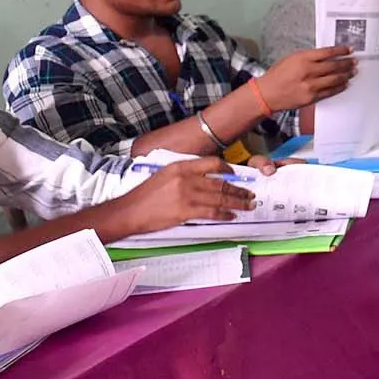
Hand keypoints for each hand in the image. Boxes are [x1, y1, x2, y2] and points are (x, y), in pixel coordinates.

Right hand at [115, 158, 256, 234]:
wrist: (129, 211)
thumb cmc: (143, 195)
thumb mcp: (163, 175)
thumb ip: (183, 174)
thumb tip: (202, 178)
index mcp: (180, 166)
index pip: (211, 163)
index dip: (227, 168)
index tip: (235, 173)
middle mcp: (186, 178)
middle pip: (220, 182)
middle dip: (238, 189)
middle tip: (249, 193)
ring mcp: (187, 195)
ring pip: (220, 198)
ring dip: (237, 202)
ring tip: (247, 205)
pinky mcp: (186, 211)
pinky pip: (212, 212)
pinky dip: (225, 214)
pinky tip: (231, 215)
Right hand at [254, 47, 356, 111]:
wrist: (267, 94)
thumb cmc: (277, 75)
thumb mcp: (291, 59)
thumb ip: (309, 57)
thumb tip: (327, 56)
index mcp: (303, 58)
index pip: (327, 52)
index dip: (341, 51)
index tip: (350, 50)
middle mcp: (308, 71)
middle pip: (334, 66)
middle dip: (347, 63)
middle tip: (355, 62)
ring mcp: (311, 85)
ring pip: (335, 79)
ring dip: (346, 75)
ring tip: (353, 72)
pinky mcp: (312, 97)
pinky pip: (330, 92)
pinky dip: (339, 87)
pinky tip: (345, 84)